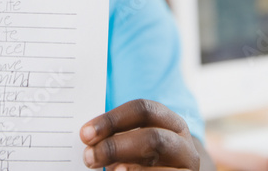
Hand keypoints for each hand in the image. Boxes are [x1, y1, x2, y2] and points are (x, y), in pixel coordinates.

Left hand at [80, 99, 199, 170]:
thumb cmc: (148, 159)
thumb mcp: (136, 143)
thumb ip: (118, 138)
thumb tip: (88, 141)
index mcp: (170, 122)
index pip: (142, 109)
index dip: (112, 120)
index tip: (85, 133)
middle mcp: (184, 144)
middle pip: (151, 137)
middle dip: (116, 147)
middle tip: (89, 156)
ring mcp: (188, 168)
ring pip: (158, 166)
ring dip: (128, 170)